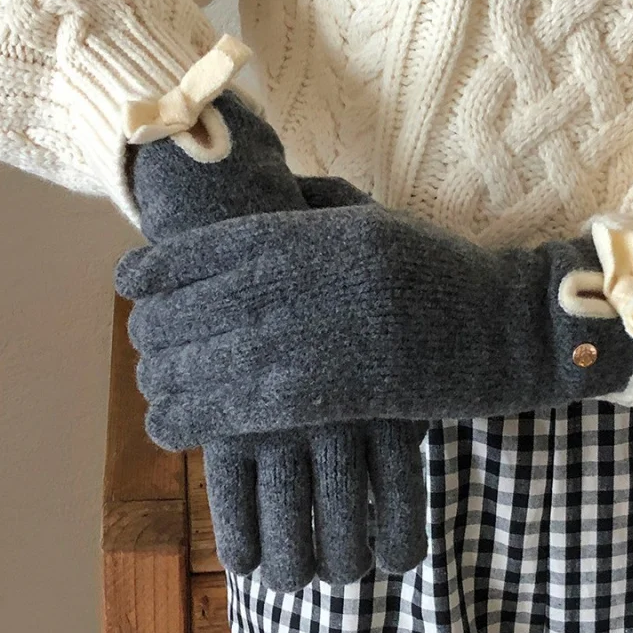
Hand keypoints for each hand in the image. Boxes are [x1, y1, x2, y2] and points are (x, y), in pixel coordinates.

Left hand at [118, 90, 427, 589]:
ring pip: (210, 359)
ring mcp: (316, 338)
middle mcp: (304, 282)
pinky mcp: (332, 394)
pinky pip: (243, 407)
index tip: (128, 282)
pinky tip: (166, 426)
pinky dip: (195, 417)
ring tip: (149, 386)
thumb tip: (269, 207)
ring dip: (165, 376)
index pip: (209, 248)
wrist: (504, 325)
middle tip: (140, 343)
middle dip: (154, 328)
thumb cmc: (440, 272)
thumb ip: (315, 216)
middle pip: (199, 306)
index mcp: (312, 235)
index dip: (157, 268)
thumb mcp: (375, 224)